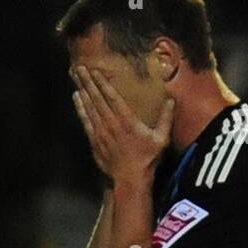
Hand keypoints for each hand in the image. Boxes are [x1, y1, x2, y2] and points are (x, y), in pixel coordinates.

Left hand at [73, 68, 172, 182]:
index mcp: (127, 121)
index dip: (103, 83)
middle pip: (97, 99)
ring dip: (82, 91)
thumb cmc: (147, 159)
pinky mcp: (94, 140)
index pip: (112, 98)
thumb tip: (171, 100)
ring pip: (89, 107)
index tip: (95, 71)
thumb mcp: (161, 139)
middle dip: (88, 82)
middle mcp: (111, 124)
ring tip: (76, 77)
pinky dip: (80, 108)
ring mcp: (101, 132)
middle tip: (80, 68)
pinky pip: (85, 120)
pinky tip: (76, 98)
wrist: (130, 179)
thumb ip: (165, 118)